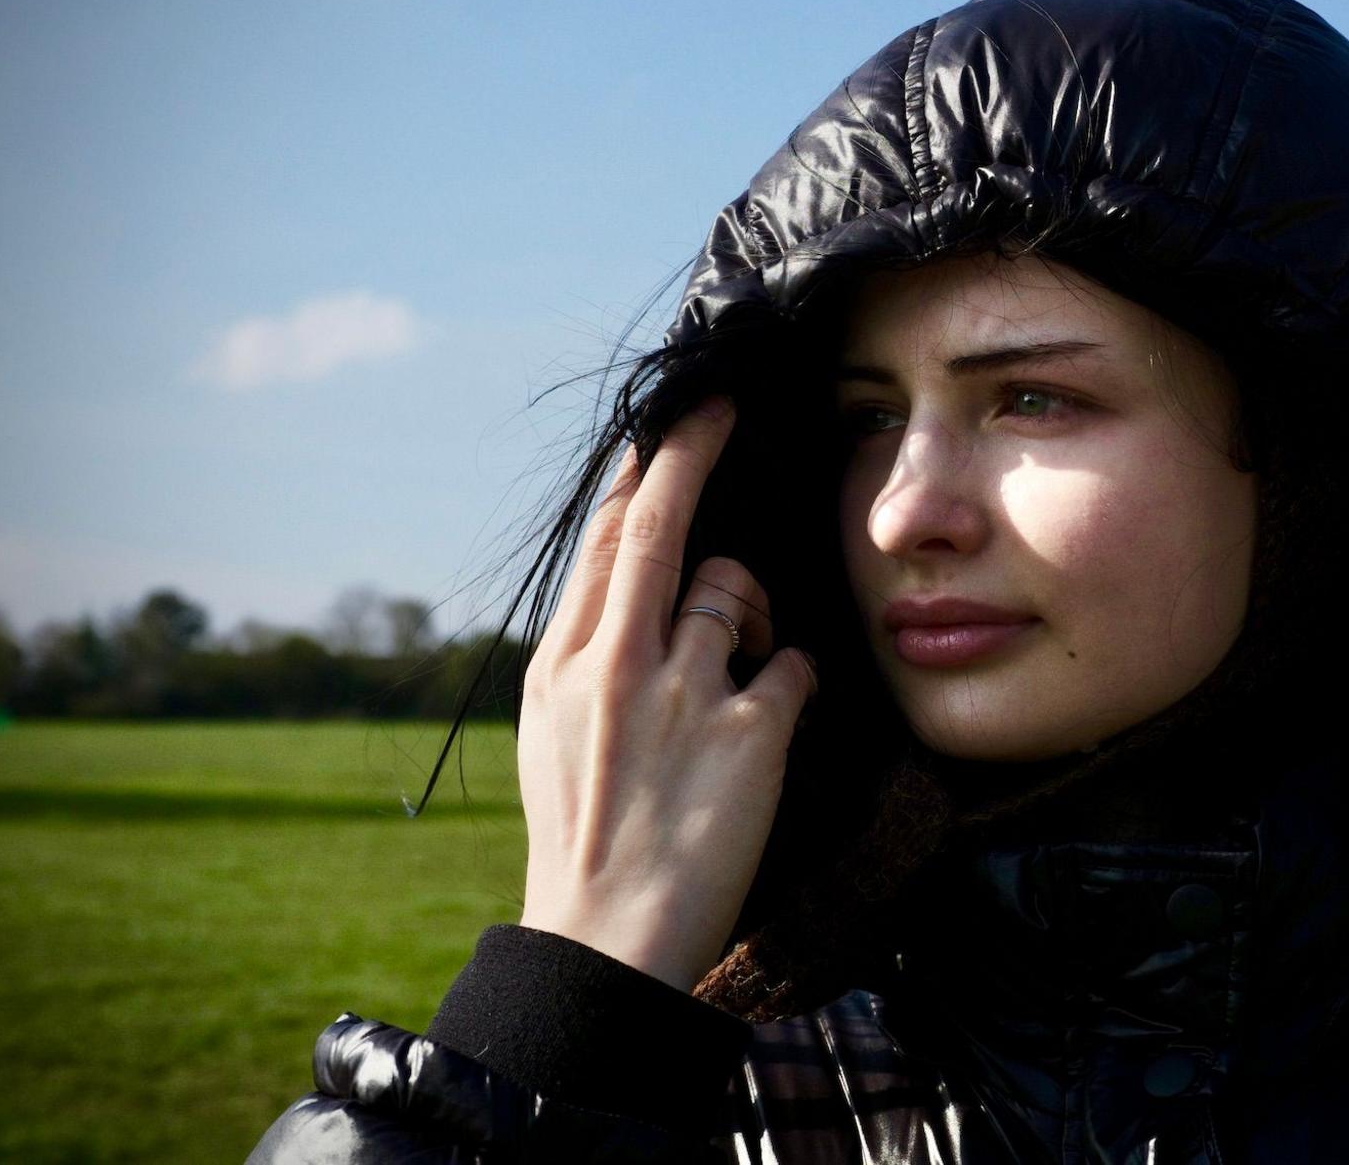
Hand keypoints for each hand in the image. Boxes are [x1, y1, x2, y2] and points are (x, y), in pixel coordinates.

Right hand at [516, 395, 818, 991]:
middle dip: (694, 452)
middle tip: (725, 408)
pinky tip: (775, 716)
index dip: (641, 472)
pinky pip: (795, 665)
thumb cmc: (583, 834)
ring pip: (735, 590)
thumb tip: (622, 594)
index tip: (665, 425)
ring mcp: (685, 697)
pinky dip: (794, 679)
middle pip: (662, 528)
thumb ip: (587, 659)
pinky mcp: (749, 736)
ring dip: (751, 611)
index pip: (605, 542)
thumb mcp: (552, 732)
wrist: (606, 940)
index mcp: (564, 664)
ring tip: (742, 664)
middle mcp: (618, 666)